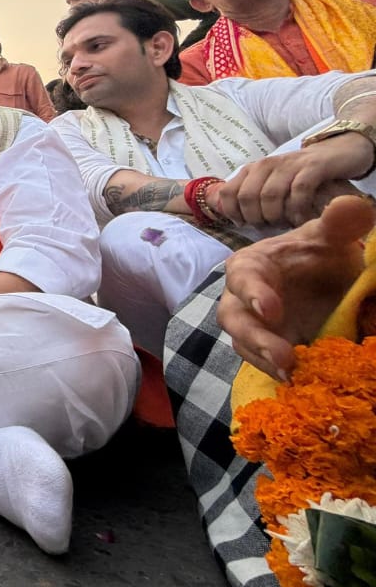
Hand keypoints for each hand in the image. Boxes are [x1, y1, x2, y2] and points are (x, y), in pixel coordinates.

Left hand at [218, 134, 375, 226]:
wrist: (337, 153)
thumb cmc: (300, 176)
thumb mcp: (272, 183)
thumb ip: (254, 196)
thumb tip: (238, 222)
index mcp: (252, 169)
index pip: (228, 192)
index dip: (232, 213)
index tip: (244, 224)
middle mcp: (267, 164)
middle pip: (247, 197)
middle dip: (255, 218)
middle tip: (268, 226)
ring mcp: (289, 164)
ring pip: (270, 195)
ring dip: (275, 216)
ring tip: (284, 223)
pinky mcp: (313, 167)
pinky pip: (299, 191)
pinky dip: (298, 209)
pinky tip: (301, 218)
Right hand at [218, 195, 373, 379]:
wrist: (323, 280)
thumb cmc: (318, 255)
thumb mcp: (331, 237)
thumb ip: (340, 222)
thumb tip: (353, 206)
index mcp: (252, 265)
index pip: (243, 277)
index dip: (252, 293)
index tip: (272, 309)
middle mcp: (242, 297)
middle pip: (234, 318)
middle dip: (256, 337)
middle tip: (284, 356)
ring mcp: (252, 326)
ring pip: (244, 344)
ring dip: (265, 359)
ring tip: (293, 373)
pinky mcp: (265, 347)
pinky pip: (260, 361)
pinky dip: (275, 370)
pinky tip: (298, 380)